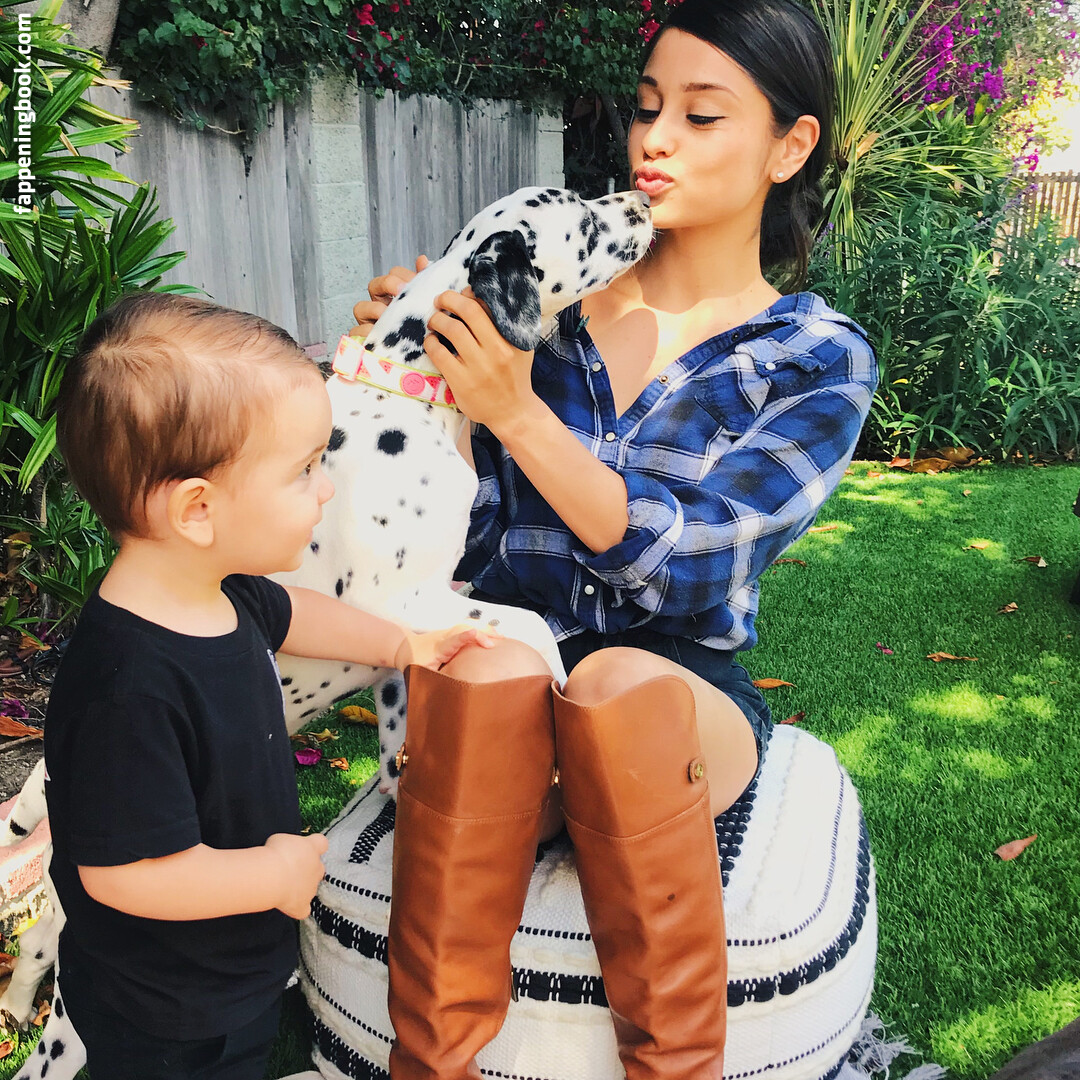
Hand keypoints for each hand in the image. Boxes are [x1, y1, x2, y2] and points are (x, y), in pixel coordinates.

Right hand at [265, 832, 328, 918]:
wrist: (272, 875)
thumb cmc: (274, 854)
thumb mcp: (281, 839)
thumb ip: (290, 845)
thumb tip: (286, 850)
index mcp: (312, 848)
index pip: (321, 843)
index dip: (315, 846)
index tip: (307, 847)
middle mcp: (316, 867)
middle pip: (318, 868)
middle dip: (308, 869)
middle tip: (291, 869)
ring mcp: (311, 888)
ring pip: (311, 888)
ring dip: (301, 887)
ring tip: (282, 886)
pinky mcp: (302, 905)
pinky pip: (303, 910)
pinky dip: (297, 909)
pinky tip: (289, 906)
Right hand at [351, 254, 429, 338]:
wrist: (428, 365)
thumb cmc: (429, 334)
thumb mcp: (431, 310)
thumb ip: (427, 286)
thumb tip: (423, 260)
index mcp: (397, 296)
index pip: (394, 275)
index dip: (402, 275)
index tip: (415, 281)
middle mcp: (381, 306)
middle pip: (374, 286)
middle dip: (386, 285)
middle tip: (401, 292)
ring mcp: (371, 323)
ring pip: (360, 307)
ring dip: (374, 309)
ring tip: (388, 315)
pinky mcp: (365, 342)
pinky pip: (355, 333)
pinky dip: (364, 333)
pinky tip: (378, 336)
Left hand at [394, 623, 499, 671]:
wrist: (404, 648)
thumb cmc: (415, 664)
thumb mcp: (422, 676)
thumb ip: (435, 681)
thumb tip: (450, 693)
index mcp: (437, 649)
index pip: (452, 641)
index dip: (463, 637)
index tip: (474, 633)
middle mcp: (443, 637)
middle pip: (463, 628)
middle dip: (481, 632)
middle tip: (498, 642)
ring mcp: (448, 632)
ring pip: (467, 624)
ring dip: (485, 628)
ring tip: (501, 637)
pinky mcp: (452, 631)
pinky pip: (468, 626)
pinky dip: (482, 628)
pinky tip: (494, 634)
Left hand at [424, 287, 542, 432]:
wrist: (513, 412)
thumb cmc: (515, 376)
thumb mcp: (520, 348)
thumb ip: (506, 325)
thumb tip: (480, 297)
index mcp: (511, 339)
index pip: (487, 305)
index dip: (469, 294)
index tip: (461, 293)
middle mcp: (497, 351)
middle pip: (468, 312)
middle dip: (448, 299)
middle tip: (440, 300)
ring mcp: (479, 367)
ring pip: (452, 330)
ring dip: (437, 320)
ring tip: (434, 320)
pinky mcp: (462, 382)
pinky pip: (439, 354)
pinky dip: (431, 342)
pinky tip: (431, 341)